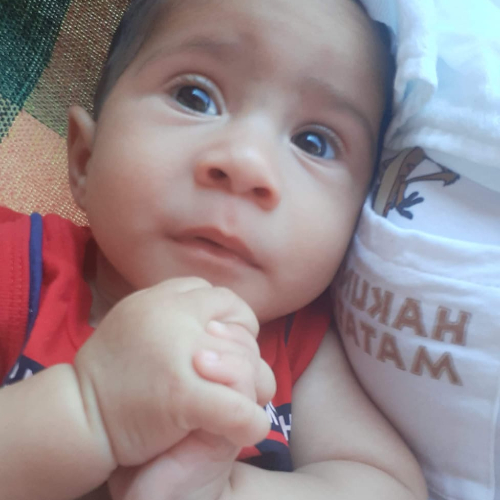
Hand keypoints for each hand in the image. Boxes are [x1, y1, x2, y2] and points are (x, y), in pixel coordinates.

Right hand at [74, 277, 272, 471]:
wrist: (78, 415)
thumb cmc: (112, 373)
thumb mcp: (137, 320)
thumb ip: (175, 312)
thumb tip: (218, 319)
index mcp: (161, 298)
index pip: (217, 295)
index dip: (230, 318)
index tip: (226, 341)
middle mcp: (171, 314)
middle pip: (236, 319)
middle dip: (245, 345)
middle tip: (237, 370)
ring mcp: (180, 352)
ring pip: (244, 359)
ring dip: (252, 380)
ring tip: (242, 397)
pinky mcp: (182, 393)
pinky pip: (235, 407)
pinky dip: (248, 420)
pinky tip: (247, 429)